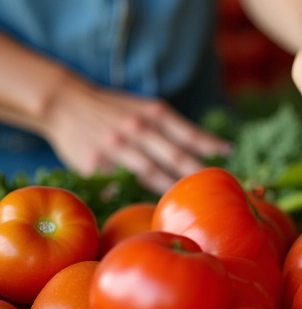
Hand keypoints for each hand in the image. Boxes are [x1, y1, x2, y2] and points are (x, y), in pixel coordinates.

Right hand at [41, 76, 231, 193]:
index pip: (188, 133)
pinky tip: (156, 205)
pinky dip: (140, 194)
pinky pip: (123, 184)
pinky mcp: (96, 165)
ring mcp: (116, 148)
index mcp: (153, 113)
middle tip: (216, 185)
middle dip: (197, 172)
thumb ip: (172, 128)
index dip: (210, 144)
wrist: (65, 103)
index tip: (229, 153)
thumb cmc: (116, 108)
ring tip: (192, 197)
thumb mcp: (145, 108)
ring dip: (174, 187)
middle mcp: (137, 129)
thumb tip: (212, 148)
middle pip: (174, 156)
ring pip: (151, 173)